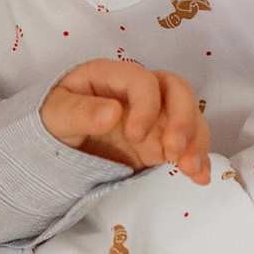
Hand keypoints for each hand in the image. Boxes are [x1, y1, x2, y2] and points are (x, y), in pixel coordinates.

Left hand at [43, 59, 210, 182]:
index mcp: (112, 76)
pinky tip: (200, 177)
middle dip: (183, 120)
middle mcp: (140, 91)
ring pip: (189, 117)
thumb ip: (80, 112)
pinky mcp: (160, 140)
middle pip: (177, 91)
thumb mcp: (55, 114)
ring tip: (190, 170)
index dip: (146, 106)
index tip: (135, 136)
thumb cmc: (53, 117)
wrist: (55, 139)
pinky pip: (187, 143)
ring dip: (196, 141)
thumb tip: (113, 114)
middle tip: (174, 152)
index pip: (142, 81)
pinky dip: (198, 158)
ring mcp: (154, 115)